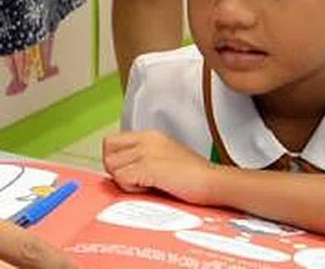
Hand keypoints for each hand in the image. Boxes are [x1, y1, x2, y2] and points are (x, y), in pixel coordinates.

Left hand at [103, 130, 219, 205]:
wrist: (216, 183)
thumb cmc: (195, 178)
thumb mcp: (165, 158)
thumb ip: (143, 159)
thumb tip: (121, 173)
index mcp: (150, 135)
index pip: (111, 142)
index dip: (115, 161)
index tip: (129, 174)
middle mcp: (146, 139)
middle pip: (107, 153)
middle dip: (116, 171)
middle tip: (135, 182)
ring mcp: (146, 152)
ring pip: (112, 166)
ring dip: (124, 181)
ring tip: (146, 186)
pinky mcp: (149, 167)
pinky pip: (122, 178)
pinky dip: (131, 189)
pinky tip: (150, 189)